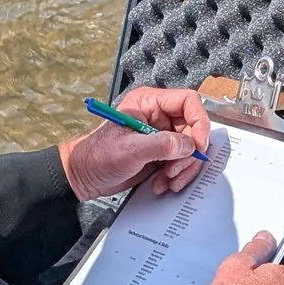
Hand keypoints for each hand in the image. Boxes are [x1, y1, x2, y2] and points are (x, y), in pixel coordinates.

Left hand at [59, 87, 211, 199]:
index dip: (199, 122)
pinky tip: (161, 183)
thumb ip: (162, 145)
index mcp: (149, 103)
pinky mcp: (162, 153)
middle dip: (188, 154)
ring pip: (190, 148)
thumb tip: (189, 145)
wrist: (84, 177)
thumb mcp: (130, 150)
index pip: (188, 101)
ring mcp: (161, 135)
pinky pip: (182, 162)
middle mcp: (158, 116)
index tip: (197, 146)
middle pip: (193, 129)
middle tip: (174, 170)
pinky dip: (176, 176)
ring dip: (182, 168)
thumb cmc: (97, 157)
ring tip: (166, 180)